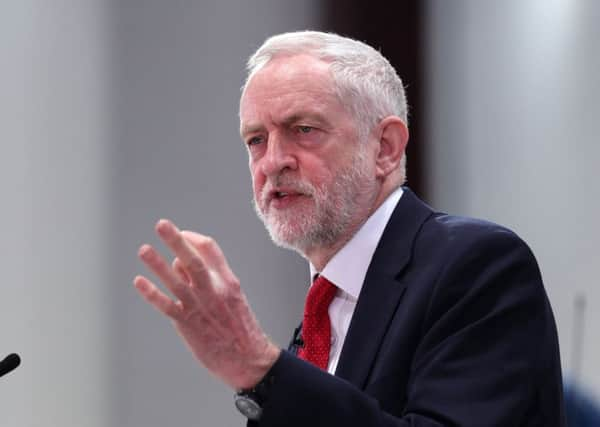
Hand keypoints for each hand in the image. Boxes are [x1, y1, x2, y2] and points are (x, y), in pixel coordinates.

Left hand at [134, 219, 279, 389]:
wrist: (249, 359)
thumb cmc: (240, 328)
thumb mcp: (232, 298)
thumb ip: (208, 280)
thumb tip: (178, 264)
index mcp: (228, 281)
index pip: (211, 250)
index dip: (193, 238)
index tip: (181, 233)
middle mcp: (215, 290)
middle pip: (194, 259)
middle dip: (176, 241)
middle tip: (161, 224)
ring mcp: (201, 307)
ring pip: (176, 281)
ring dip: (158, 264)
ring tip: (144, 250)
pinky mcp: (189, 324)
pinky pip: (167, 305)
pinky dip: (152, 293)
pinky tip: (139, 281)